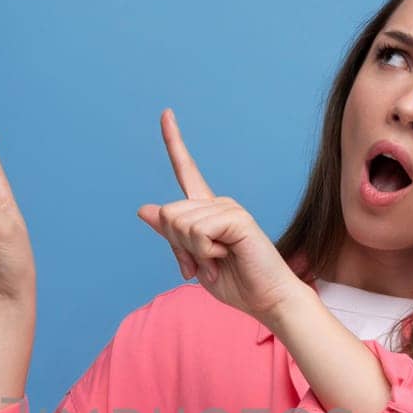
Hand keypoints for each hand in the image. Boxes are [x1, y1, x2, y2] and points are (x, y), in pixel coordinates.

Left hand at [135, 108, 300, 323]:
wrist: (267, 300)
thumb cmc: (236, 282)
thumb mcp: (193, 260)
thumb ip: (171, 235)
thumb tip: (145, 208)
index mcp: (206, 211)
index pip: (186, 170)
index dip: (174, 141)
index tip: (166, 113)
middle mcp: (217, 203)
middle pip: (168, 213)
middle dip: (178, 247)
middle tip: (205, 263)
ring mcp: (229, 208)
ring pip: (179, 224)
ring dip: (193, 252)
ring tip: (220, 260)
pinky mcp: (237, 218)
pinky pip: (198, 232)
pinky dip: (205, 252)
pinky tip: (228, 255)